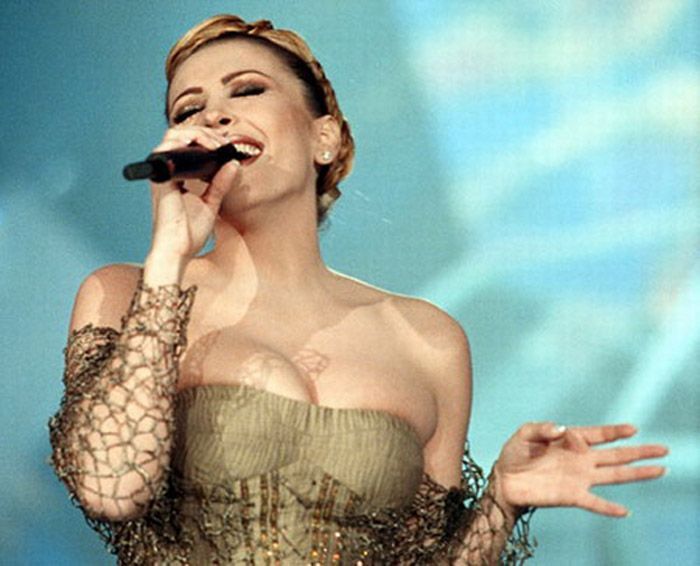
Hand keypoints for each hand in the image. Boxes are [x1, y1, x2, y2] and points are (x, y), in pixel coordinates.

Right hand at [149, 126, 241, 259]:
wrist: (177, 250)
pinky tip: (204, 146)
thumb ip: (220, 184)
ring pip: (173, 136)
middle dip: (205, 134)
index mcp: (177, 178)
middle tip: (224, 143)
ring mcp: (162, 174)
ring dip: (197, 134)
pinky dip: (185, 141)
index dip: (207, 140)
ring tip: (215, 144)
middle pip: (181, 137)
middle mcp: (167, 173)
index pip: (188, 148)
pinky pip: (167, 149)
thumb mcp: (211, 204)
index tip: (226, 145)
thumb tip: (233, 165)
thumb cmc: (189, 233)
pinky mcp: (160, 178)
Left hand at [492, 422, 667, 516]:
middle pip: (616, 454)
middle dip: (639, 451)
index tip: (632, 429)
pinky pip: (594, 503)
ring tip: (660, 470)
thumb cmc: (514, 453)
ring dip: (637, 473)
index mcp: (571, 440)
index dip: (615, 431)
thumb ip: (542, 428)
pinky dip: (608, 508)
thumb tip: (563, 430)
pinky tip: (624, 511)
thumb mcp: (524, 433)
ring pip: (614, 475)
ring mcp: (579, 478)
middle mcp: (580, 459)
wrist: (504, 480)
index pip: (599, 434)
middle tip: (663, 448)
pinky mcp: (571, 495)